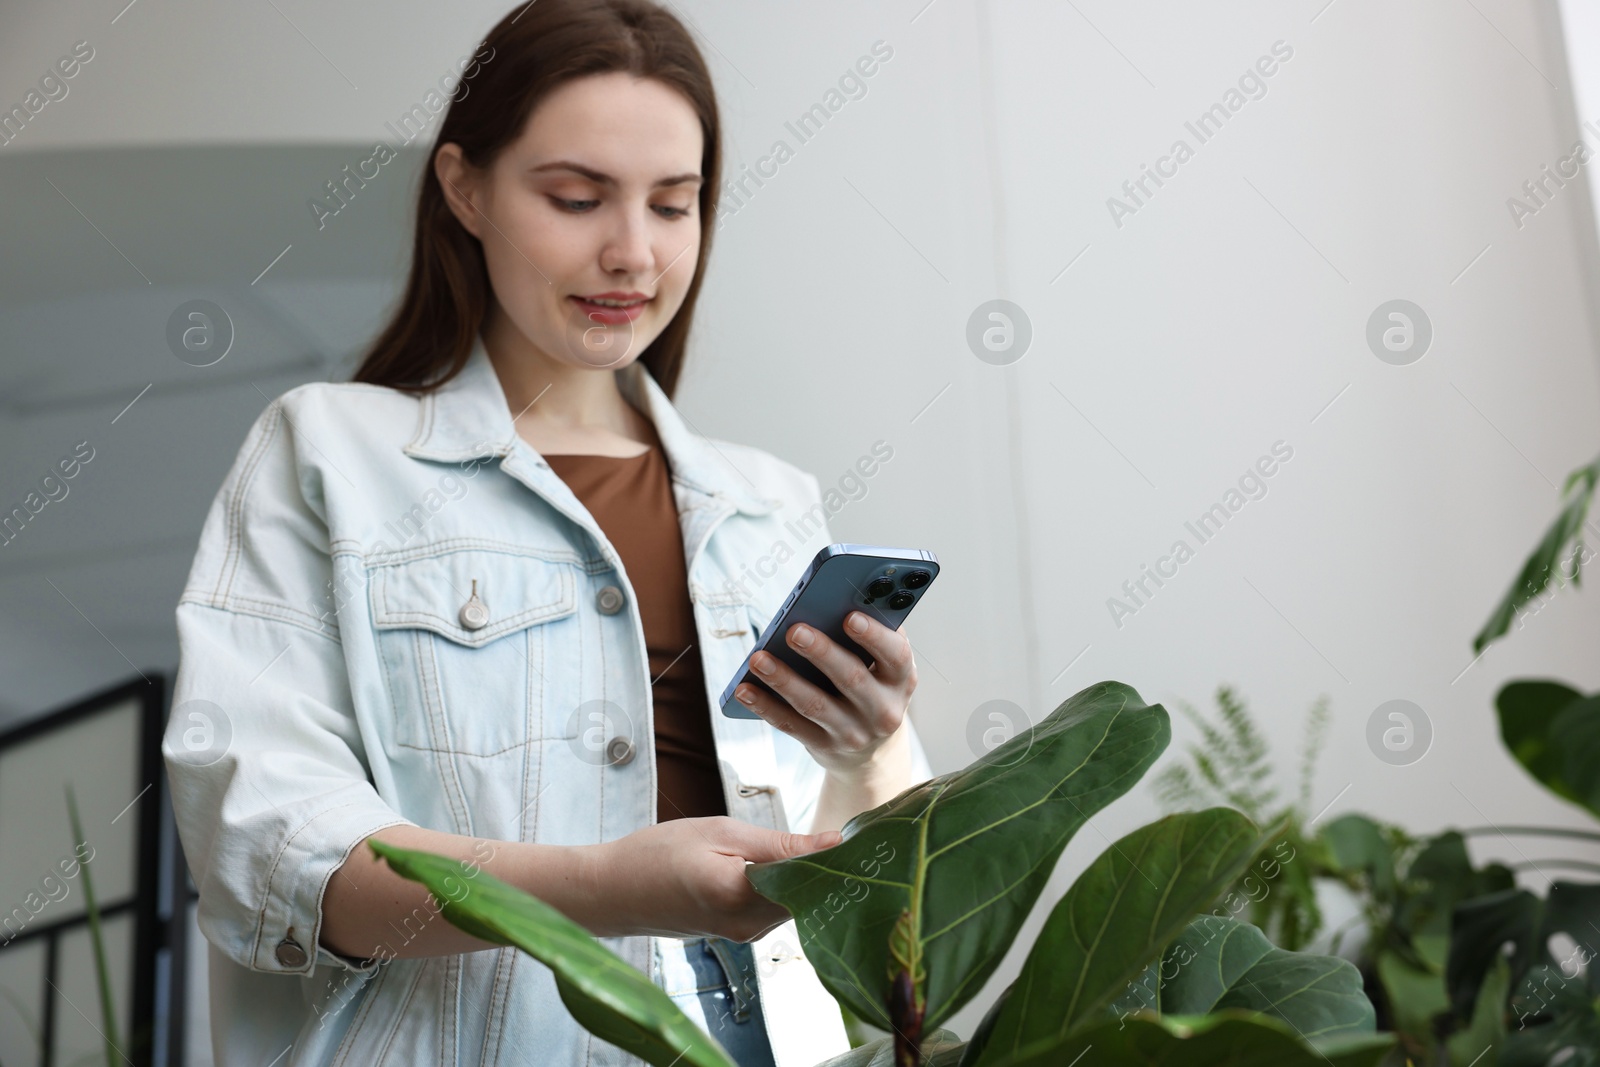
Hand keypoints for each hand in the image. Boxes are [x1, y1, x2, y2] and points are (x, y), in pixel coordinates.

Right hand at [587, 818, 839, 941]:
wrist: (612, 892)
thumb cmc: (657, 854)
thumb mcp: (719, 833)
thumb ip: (779, 845)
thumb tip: (834, 844)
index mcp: (742, 896)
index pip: (811, 880)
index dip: (838, 859)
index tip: (862, 838)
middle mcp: (749, 926)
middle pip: (809, 897)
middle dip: (826, 868)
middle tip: (847, 835)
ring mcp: (744, 935)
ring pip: (794, 904)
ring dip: (804, 878)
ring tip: (816, 845)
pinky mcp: (739, 934)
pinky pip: (776, 910)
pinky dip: (784, 888)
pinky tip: (781, 864)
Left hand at [732, 612, 916, 777]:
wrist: (872, 752)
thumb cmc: (873, 686)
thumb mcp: (884, 666)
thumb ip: (870, 636)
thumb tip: (835, 601)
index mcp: (901, 680)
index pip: (896, 656)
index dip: (874, 636)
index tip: (850, 616)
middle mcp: (883, 710)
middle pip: (851, 678)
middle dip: (821, 652)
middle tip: (793, 630)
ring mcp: (853, 733)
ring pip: (815, 704)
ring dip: (784, 679)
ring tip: (758, 658)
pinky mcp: (824, 746)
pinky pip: (791, 725)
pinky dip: (766, 706)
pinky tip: (744, 689)